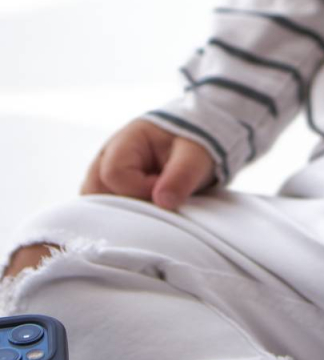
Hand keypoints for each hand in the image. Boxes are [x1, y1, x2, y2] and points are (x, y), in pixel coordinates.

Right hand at [80, 117, 216, 211]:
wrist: (192, 147)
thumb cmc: (191, 145)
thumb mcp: (195, 155)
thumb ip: (181, 175)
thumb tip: (162, 200)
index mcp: (125, 140)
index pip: (113, 173)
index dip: (138, 190)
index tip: (164, 195)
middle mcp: (106, 157)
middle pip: (94, 191)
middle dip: (124, 207)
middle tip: (154, 208)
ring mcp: (102, 176)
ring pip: (93, 205)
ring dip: (119, 215)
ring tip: (148, 211)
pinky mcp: (107, 193)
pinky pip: (101, 212)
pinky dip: (118, 219)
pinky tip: (139, 218)